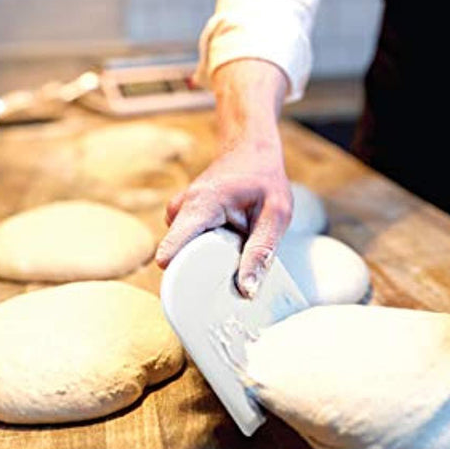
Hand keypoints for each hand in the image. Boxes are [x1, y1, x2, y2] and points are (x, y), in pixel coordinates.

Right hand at [155, 59, 291, 297]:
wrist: (251, 149)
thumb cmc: (265, 179)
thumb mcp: (276, 216)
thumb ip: (261, 252)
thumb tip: (247, 290)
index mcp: (202, 204)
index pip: (173, 246)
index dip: (177, 274)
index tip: (183, 299)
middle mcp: (182, 207)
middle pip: (179, 255)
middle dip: (201, 270)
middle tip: (230, 277)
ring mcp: (178, 210)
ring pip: (184, 250)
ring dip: (207, 256)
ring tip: (234, 246)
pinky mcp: (182, 216)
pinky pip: (187, 243)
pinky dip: (206, 247)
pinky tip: (226, 239)